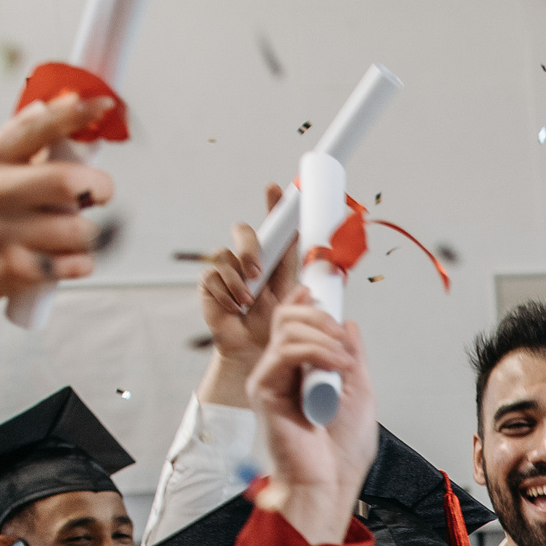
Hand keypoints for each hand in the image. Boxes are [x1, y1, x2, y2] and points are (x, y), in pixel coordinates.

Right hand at [0, 94, 118, 322]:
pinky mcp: (14, 269)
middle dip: (100, 187)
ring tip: (69, 234)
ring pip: (80, 229)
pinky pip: (76, 264)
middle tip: (98, 194)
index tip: (104, 104)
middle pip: (69, 181)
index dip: (75, 113)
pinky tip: (63, 258)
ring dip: (88, 234)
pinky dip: (81, 262)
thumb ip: (17, 144)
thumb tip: (49, 106)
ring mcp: (2, 231)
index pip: (36, 126)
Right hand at [200, 184, 299, 366]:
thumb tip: (335, 265)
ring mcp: (228, 272)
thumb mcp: (302, 307)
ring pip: (226, 254)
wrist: (258, 357)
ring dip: (239, 279)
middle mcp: (250, 262)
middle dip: (250, 247)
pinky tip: (235, 308)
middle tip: (258, 271)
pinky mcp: (210, 286)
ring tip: (249, 301)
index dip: (274, 206)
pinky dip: (226, 293)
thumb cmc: (281, 333)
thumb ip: (314, 285)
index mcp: (276, 263)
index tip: (276, 188)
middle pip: (245, 232)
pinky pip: (212, 277)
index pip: (275, 229)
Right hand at [244, 290, 377, 540]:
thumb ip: (351, 355)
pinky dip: (316, 352)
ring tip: (345, 361)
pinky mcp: (263, 389)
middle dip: (320, 316)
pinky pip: (286, 353)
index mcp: (302, 370)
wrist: (329, 482)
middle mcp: (282, 371)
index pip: (296, 323)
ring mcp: (271, 378)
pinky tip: (336, 367)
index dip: (308, 303)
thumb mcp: (359, 391)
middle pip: (289, 318)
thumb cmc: (341, 451)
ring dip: (324, 336)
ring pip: (288, 329)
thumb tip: (348, 323)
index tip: (325, 291)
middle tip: (343, 335)